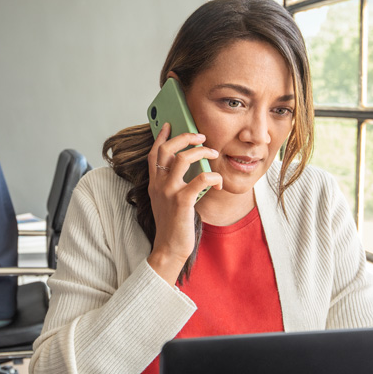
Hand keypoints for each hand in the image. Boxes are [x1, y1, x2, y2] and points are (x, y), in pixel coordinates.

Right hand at [146, 123, 221, 283]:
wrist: (168, 248)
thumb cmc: (172, 225)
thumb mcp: (166, 201)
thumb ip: (171, 184)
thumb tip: (189, 168)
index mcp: (154, 184)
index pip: (154, 153)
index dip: (161, 137)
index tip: (169, 125)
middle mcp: (159, 185)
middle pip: (167, 150)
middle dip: (185, 137)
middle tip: (200, 136)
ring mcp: (169, 192)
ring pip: (183, 159)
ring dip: (201, 151)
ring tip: (213, 153)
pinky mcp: (182, 202)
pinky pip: (200, 179)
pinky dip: (213, 176)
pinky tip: (218, 181)